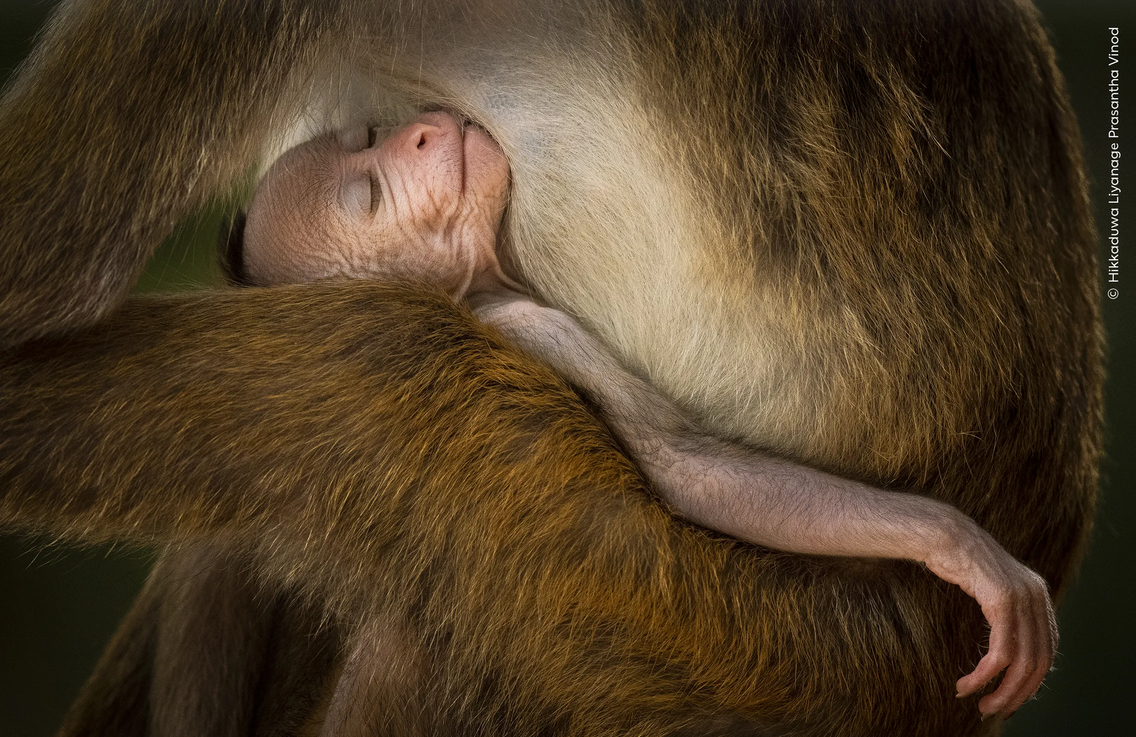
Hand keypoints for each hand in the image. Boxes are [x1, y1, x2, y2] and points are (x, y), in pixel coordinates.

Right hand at [925, 519, 1056, 719]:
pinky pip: (1000, 651)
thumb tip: (1006, 647)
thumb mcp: (989, 588)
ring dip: (1000, 690)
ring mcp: (1023, 597)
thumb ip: (1006, 611)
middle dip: (1017, 693)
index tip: (1008, 697)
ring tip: (980, 703)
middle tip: (993, 709)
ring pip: (1021, 662)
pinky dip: (985, 674)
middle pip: (1039, 662)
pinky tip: (969, 683)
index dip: (1030, 681)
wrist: (940, 533)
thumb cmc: (955, 561)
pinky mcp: (1002, 600)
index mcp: (1039, 594)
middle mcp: (1037, 595)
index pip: (1047, 651)